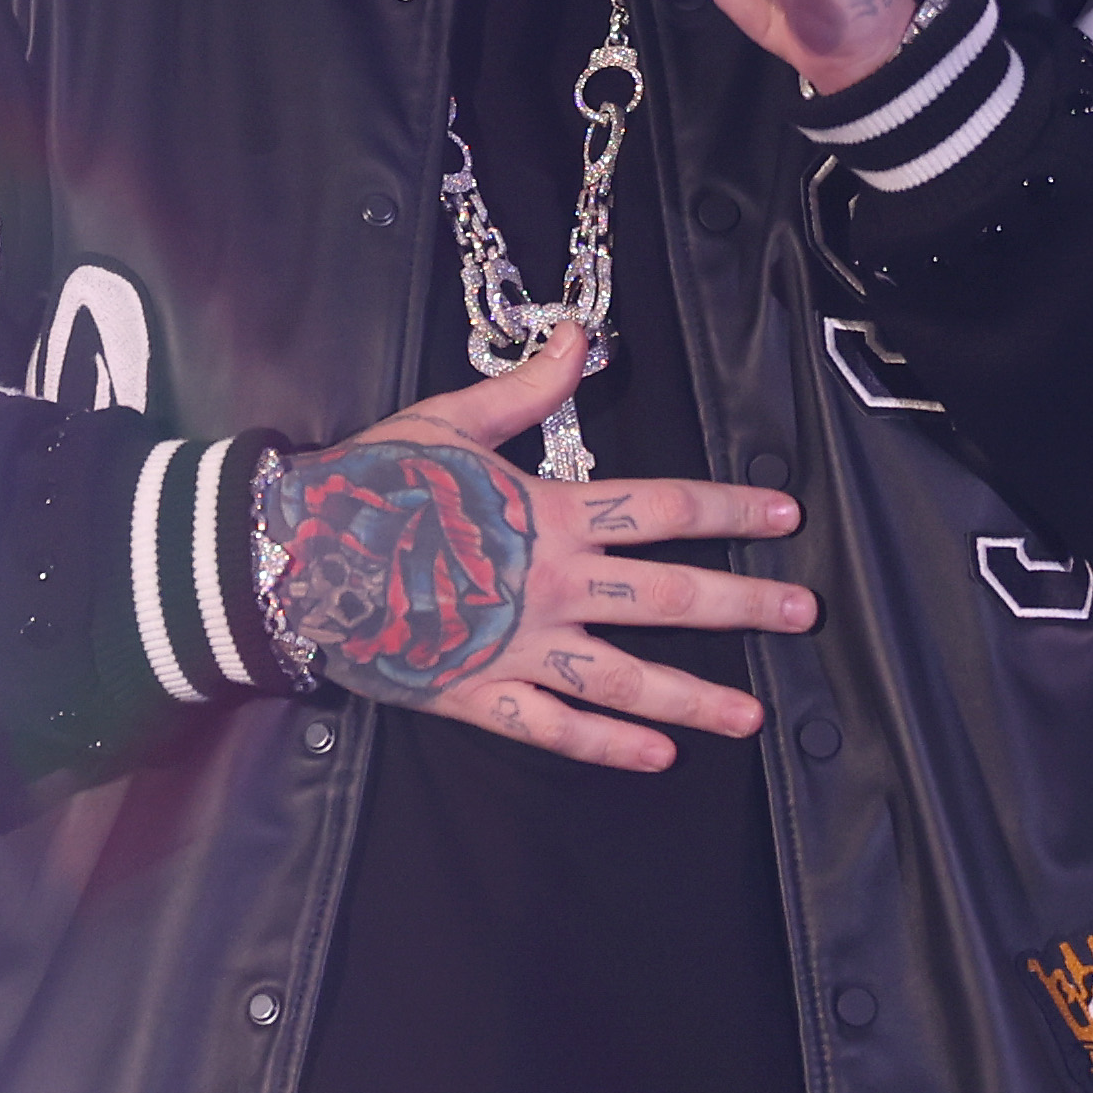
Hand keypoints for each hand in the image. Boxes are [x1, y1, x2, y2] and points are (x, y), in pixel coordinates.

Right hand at [266, 322, 816, 771]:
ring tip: (751, 714)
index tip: (784, 516)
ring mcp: (516, 645)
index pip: (659, 508)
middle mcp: (547, 584)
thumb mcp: (450, 422)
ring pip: (622, 677)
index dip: (727, 510)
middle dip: (741, 602)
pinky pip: (553, 728)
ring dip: (693, 695)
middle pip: (664, 594)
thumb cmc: (370, 485)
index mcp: (547, 514)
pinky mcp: (479, 693)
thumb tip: (580, 336)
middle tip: (802, 612)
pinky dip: (606, 745)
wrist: (290, 558)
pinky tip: (656, 756)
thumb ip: (527, 390)